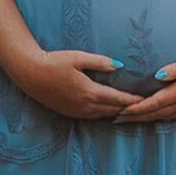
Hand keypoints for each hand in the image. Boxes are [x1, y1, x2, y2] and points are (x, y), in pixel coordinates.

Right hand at [12, 49, 136, 118]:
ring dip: (116, 113)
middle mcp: (85, 105)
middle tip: (143, 107)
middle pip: (113, 110)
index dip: (132, 101)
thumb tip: (120, 65)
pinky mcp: (69, 113)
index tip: (145, 100)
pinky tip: (109, 111)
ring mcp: (76, 111)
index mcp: (89, 92)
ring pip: (103, 115)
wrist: (30, 74)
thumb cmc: (54, 62)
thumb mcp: (78, 57)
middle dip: (128, 109)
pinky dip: (104, 114)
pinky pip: (92, 116)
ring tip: (130, 111)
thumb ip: (100, 62)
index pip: (117, 99)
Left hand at [115, 51, 175, 122]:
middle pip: (154, 114)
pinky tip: (150, 117)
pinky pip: (170, 116)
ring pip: (161, 117)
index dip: (136, 109)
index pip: (153, 103)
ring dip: (143, 120)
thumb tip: (157, 75)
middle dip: (134, 118)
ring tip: (127, 120)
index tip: (120, 111)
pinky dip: (156, 118)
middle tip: (115, 119)